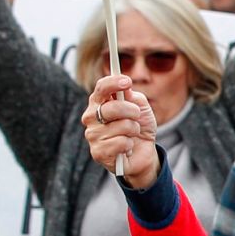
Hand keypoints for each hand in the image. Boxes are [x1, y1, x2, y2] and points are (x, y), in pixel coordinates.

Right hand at [83, 73, 160, 189]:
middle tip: (137, 116)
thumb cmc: (139, 127)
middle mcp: (91, 117)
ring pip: (121, 126)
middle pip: (111, 107)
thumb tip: (126, 91)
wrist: (143, 153)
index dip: (113, 83)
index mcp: (99, 103)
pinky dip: (129, 145)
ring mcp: (93, 135)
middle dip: (132, 111)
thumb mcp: (142, 108)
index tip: (127, 82)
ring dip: (134, 130)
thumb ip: (134, 97)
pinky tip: (126, 148)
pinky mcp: (98, 153)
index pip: (101, 88)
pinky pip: (121, 143)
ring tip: (131, 135)